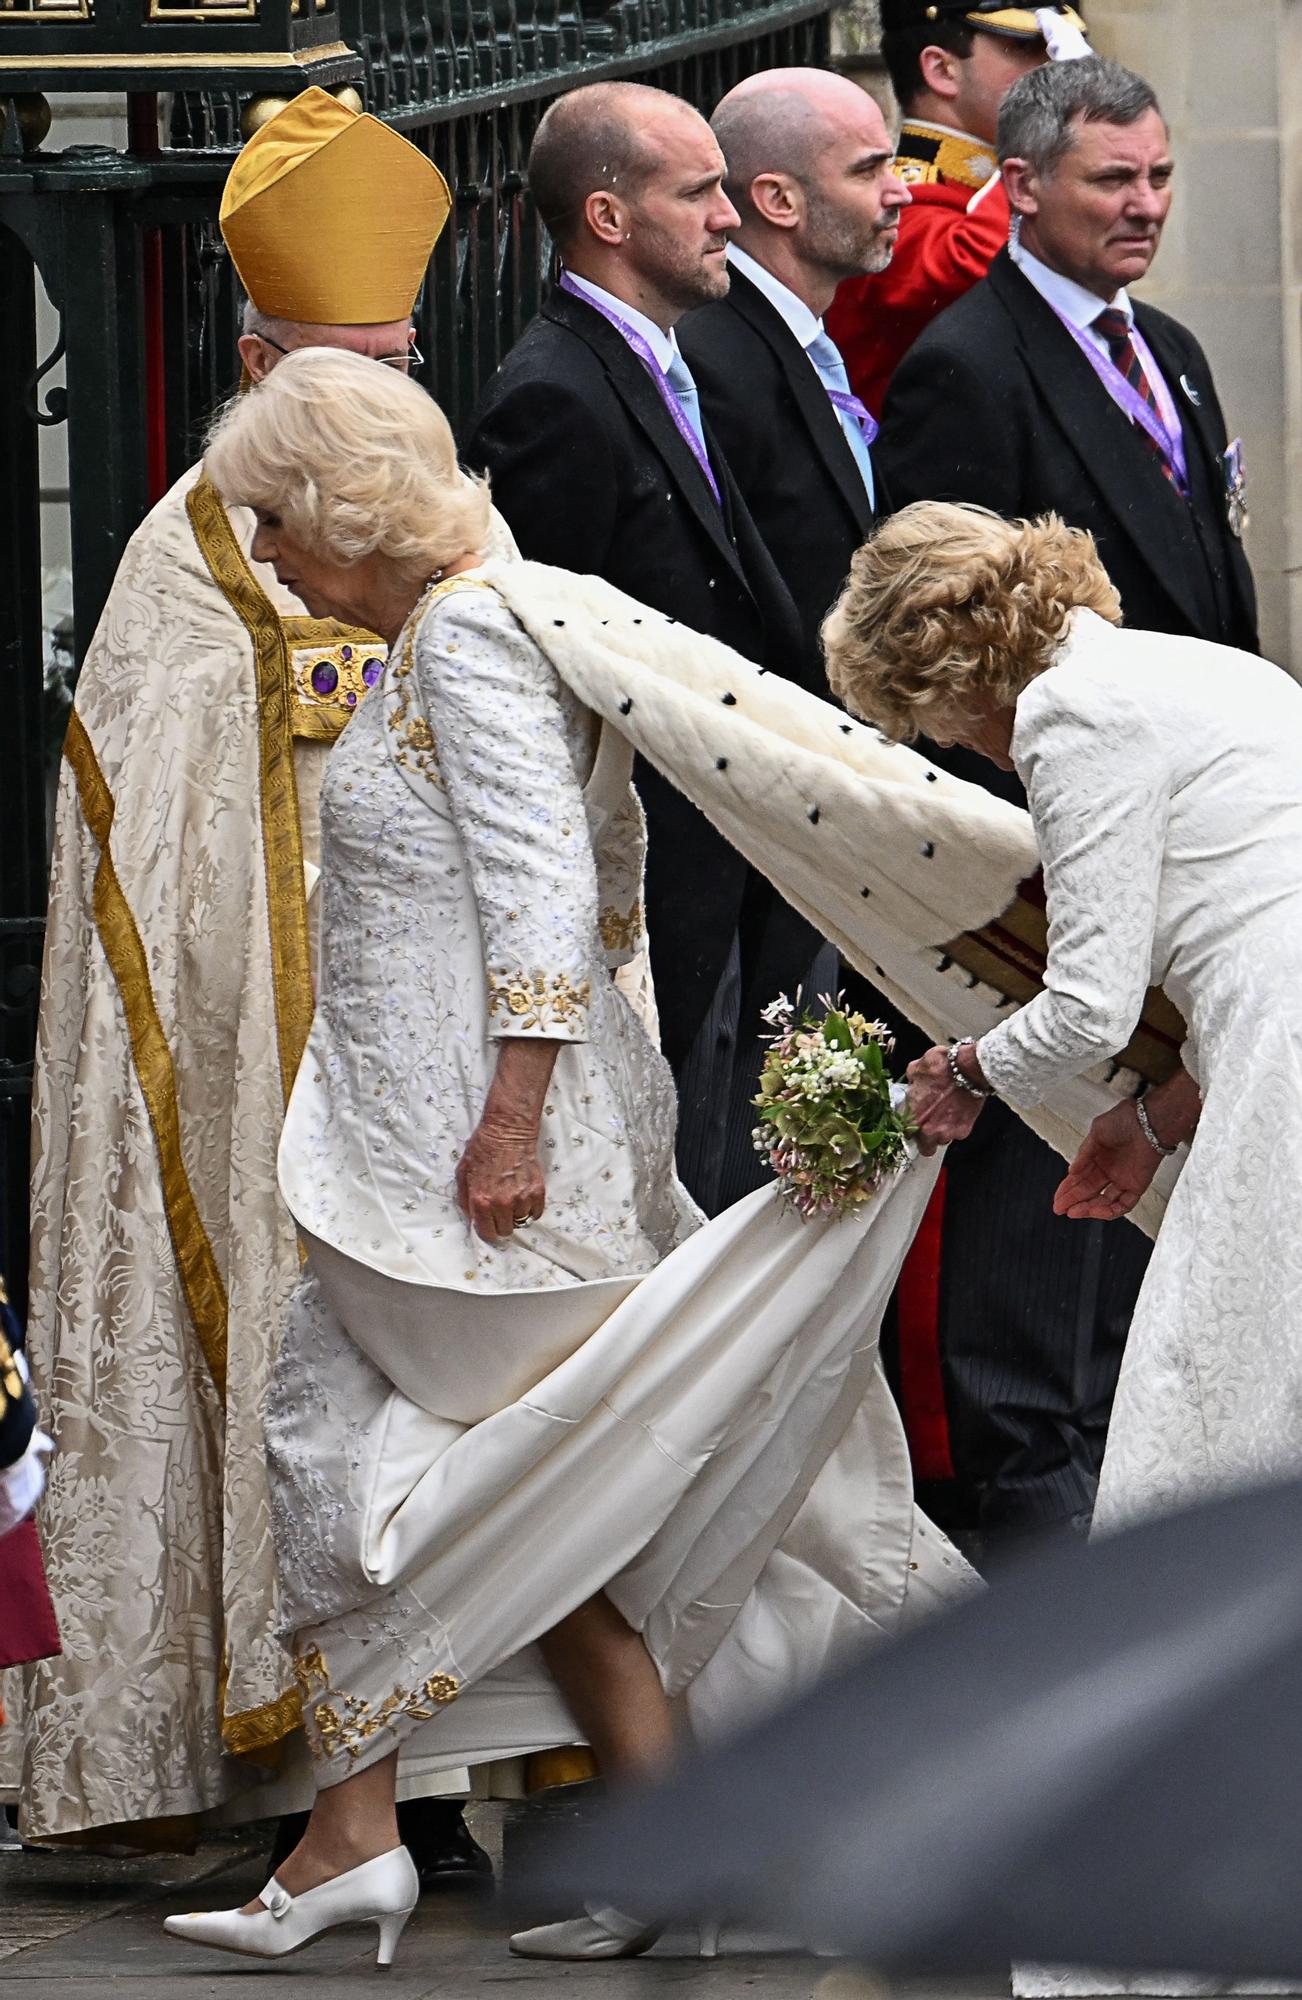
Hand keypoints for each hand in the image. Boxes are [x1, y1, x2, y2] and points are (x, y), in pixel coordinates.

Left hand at [455, 1112, 545, 1243]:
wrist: (506, 1132)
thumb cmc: (482, 1149)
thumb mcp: (462, 1174)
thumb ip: (464, 1200)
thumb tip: (471, 1218)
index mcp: (481, 1200)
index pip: (487, 1233)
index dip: (487, 1231)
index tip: (489, 1225)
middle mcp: (502, 1203)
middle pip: (506, 1230)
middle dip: (501, 1223)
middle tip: (500, 1210)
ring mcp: (521, 1198)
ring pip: (521, 1221)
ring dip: (516, 1214)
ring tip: (512, 1198)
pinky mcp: (537, 1191)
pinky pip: (536, 1212)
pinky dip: (531, 1209)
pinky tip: (524, 1198)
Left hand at [905, 1045, 986, 1155]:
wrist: (969, 1069)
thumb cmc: (942, 1067)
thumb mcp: (915, 1069)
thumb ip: (911, 1083)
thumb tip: (912, 1085)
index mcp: (913, 1117)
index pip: (904, 1133)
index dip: (909, 1128)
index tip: (913, 1122)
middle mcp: (928, 1130)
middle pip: (925, 1148)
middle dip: (926, 1140)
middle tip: (929, 1125)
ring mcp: (948, 1133)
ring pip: (942, 1140)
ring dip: (942, 1132)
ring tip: (945, 1114)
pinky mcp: (964, 1130)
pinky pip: (957, 1133)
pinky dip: (957, 1125)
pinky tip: (957, 1111)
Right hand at [1054, 1100, 1160, 1220]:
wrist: (1147, 1121)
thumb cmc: (1126, 1119)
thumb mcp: (1096, 1134)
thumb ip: (1083, 1155)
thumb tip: (1071, 1171)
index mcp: (1099, 1157)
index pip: (1080, 1178)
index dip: (1067, 1189)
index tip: (1058, 1198)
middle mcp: (1110, 1170)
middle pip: (1089, 1191)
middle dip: (1073, 1201)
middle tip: (1060, 1208)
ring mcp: (1123, 1179)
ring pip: (1104, 1201)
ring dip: (1088, 1208)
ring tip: (1073, 1211)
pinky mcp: (1137, 1186)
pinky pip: (1123, 1204)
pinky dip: (1109, 1210)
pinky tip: (1094, 1210)